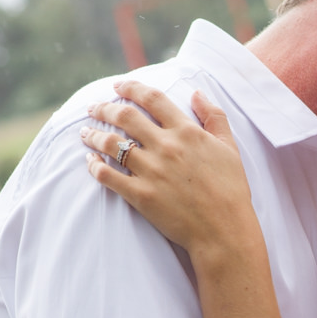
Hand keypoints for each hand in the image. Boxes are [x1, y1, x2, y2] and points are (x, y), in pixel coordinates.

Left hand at [81, 82, 253, 263]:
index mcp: (187, 132)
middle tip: (93, 108)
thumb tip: (197, 92)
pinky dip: (94, 166)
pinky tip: (89, 162)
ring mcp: (151, 171)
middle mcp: (166, 146)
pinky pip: (108, 176)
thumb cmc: (231, 190)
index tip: (118, 86)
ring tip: (85, 132)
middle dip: (104, 108)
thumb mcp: (229, 148)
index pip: (152, 99)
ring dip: (94, 135)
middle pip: (125, 116)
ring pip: (111, 143)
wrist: (224, 231)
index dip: (131, 88)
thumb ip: (214, 117)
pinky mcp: (141, 195)